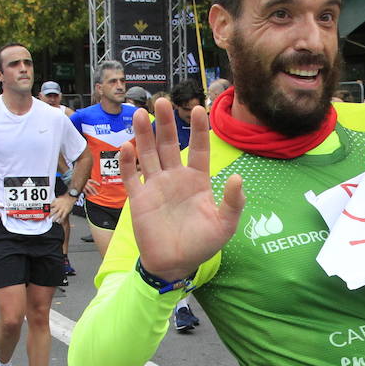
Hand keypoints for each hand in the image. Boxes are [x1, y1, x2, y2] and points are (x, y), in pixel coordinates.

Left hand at [50, 193, 76, 224]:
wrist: (70, 197)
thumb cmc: (64, 198)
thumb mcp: (58, 198)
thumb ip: (54, 201)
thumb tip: (51, 203)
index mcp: (56, 203)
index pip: (50, 207)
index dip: (48, 209)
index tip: (46, 211)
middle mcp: (58, 206)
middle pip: (53, 212)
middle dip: (50, 215)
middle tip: (48, 217)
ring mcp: (62, 209)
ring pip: (57, 215)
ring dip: (55, 219)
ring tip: (53, 221)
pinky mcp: (66, 211)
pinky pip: (63, 217)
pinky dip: (61, 220)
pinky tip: (59, 222)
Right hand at [123, 98, 244, 281]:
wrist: (175, 264)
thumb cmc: (202, 245)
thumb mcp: (225, 225)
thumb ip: (233, 202)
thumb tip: (238, 177)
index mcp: (198, 181)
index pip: (200, 148)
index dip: (199, 130)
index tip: (198, 109)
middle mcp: (176, 178)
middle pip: (170, 144)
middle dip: (166, 123)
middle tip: (162, 101)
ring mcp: (156, 186)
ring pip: (148, 153)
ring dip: (144, 134)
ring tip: (141, 112)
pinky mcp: (139, 197)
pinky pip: (132, 175)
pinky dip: (128, 161)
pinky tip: (127, 146)